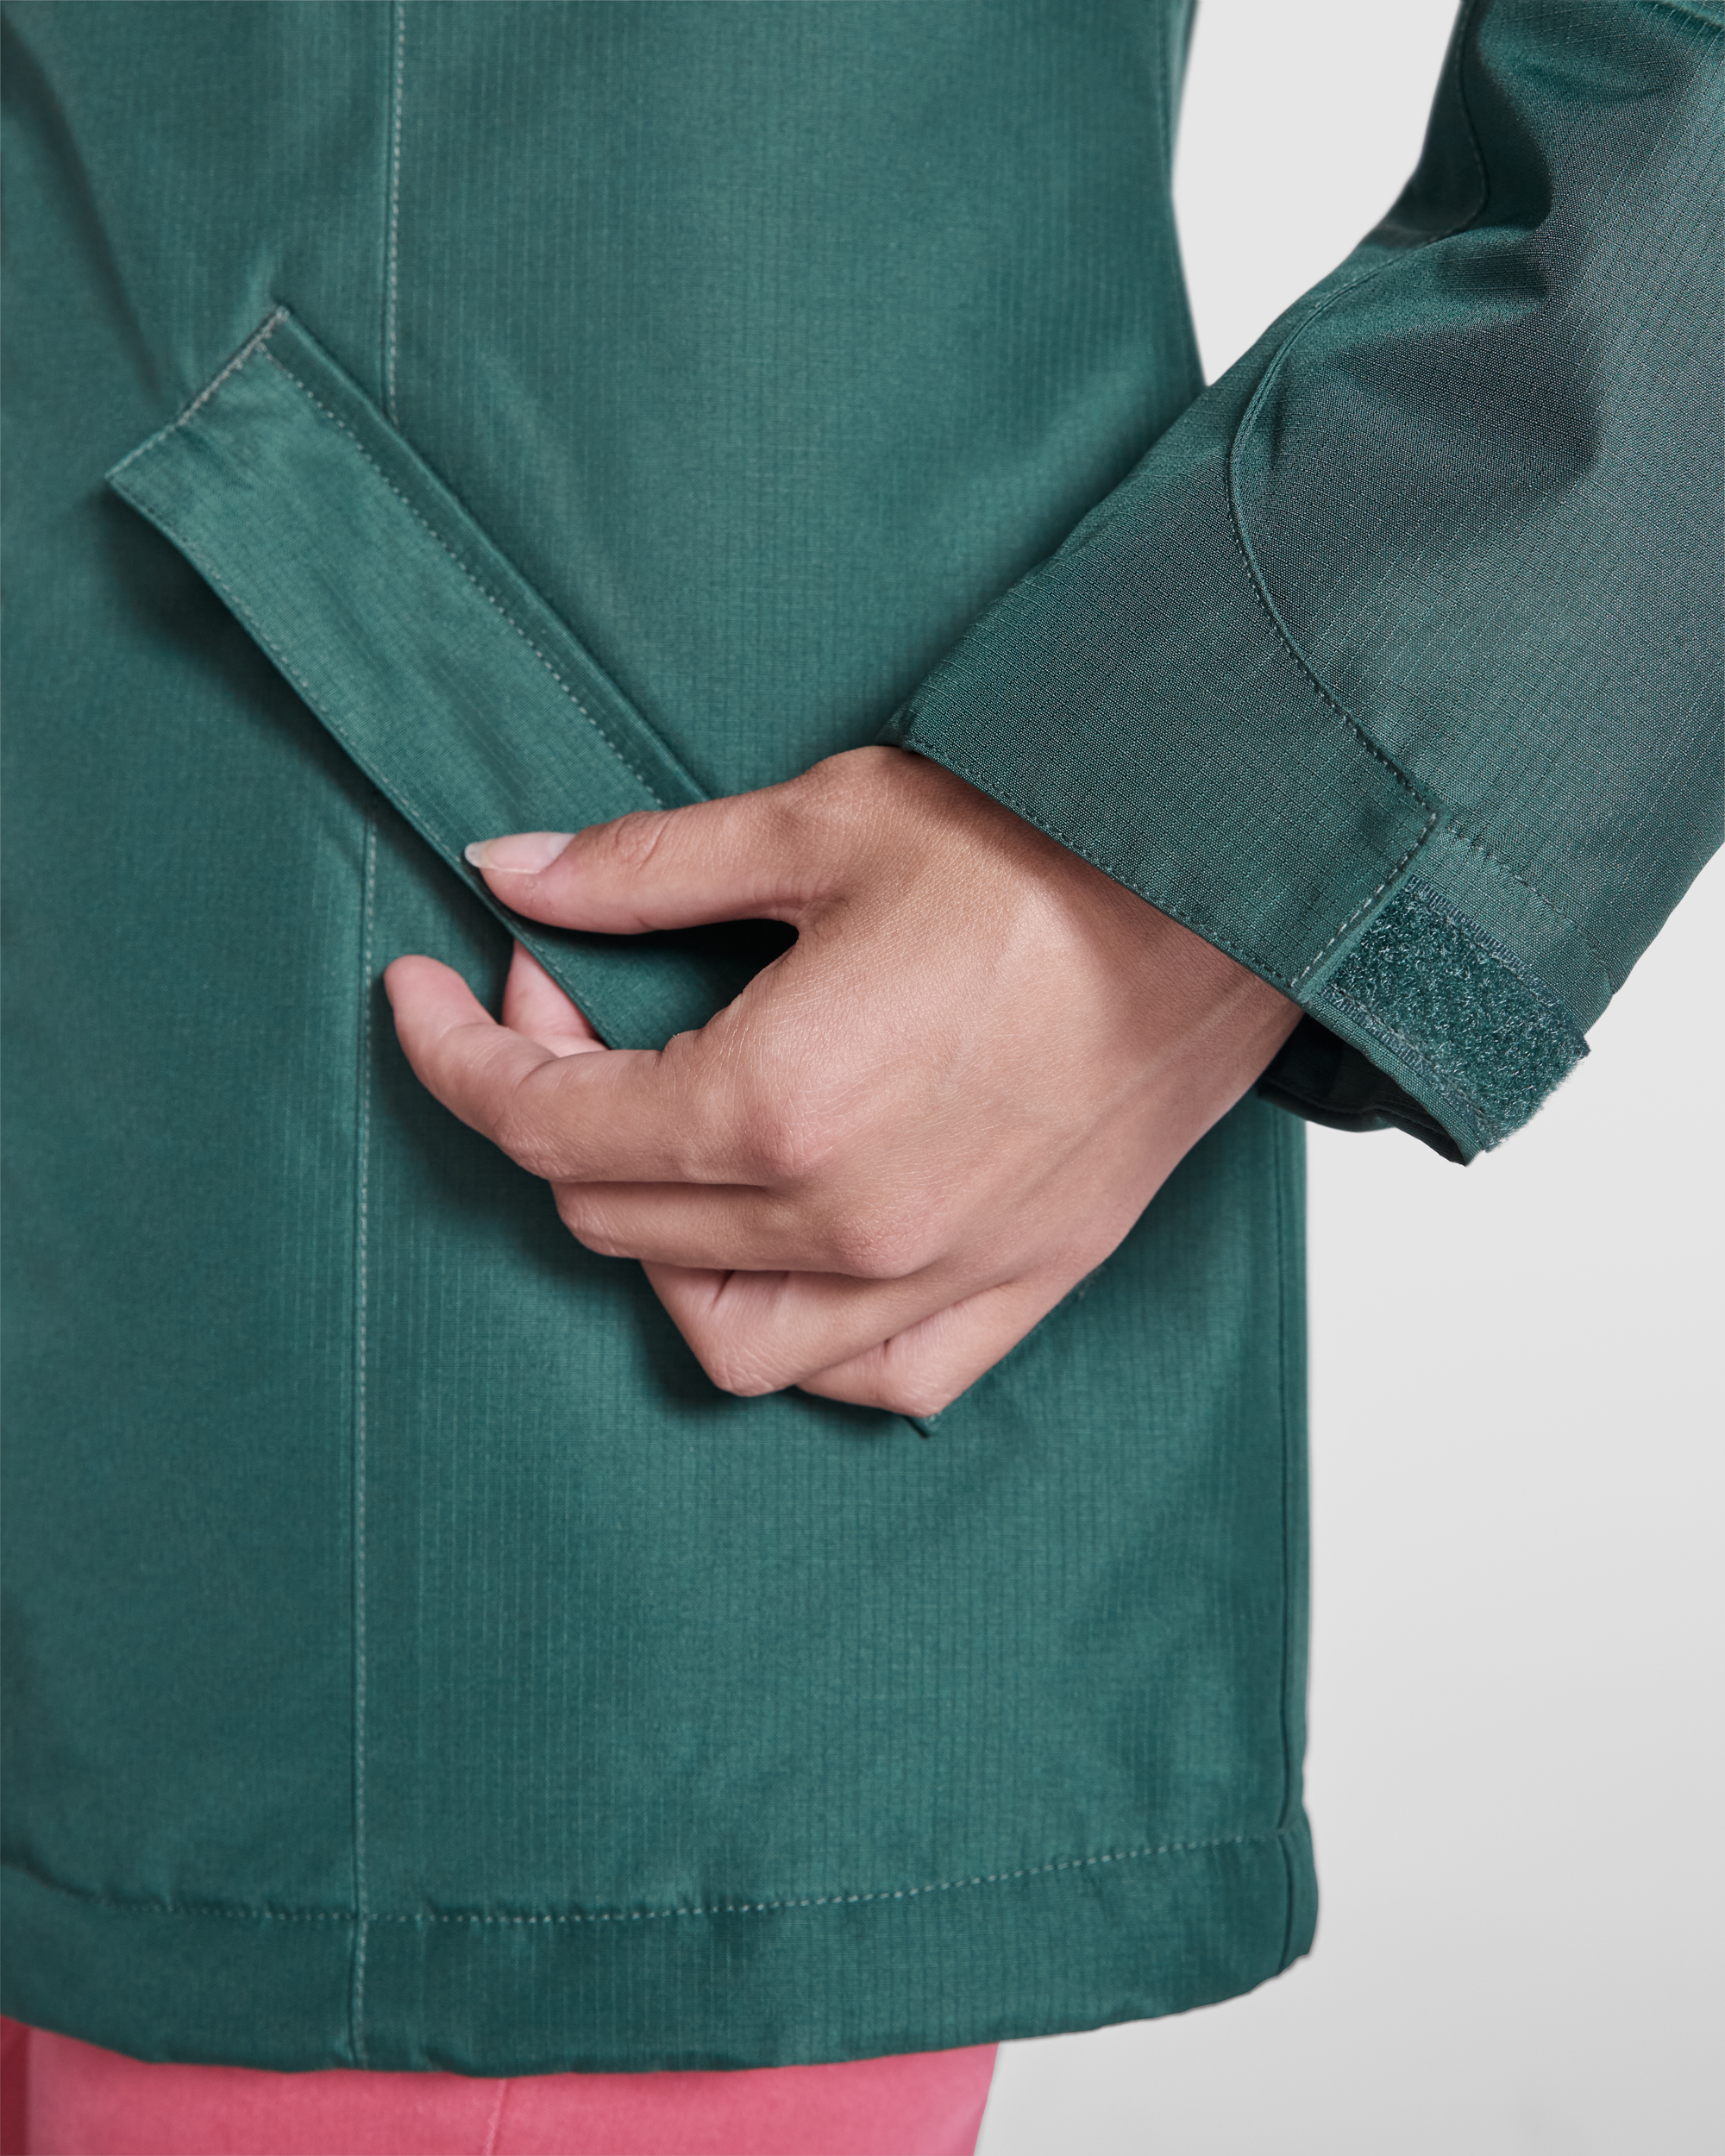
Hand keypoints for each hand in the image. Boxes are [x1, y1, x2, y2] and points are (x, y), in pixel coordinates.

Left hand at [384, 747, 1299, 1414]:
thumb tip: (511, 870)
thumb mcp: (821, 823)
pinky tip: (788, 1256)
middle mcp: (848, 1220)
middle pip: (614, 1218)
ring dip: (654, 1243)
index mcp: (779, 1100)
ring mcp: (940, 1270)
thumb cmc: (1045, 844)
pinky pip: (875, 1376)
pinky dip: (802, 1336)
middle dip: (552, 1107)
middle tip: (572, 1001)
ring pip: (724, 1331)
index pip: (549, 1123)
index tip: (430, 994)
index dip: (461, 1054)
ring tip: (663, 1145)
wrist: (1238, 884)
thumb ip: (645, 866)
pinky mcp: (1021, 1283)